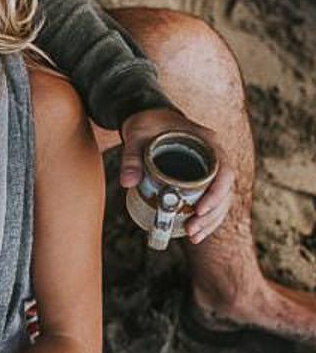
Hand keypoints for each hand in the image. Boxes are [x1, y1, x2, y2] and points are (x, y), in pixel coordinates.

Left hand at [119, 108, 232, 243]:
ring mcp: (210, 167)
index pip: (224, 171)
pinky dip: (205, 217)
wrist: (148, 116)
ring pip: (221, 198)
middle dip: (211, 214)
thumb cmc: (145, 123)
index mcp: (206, 142)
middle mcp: (214, 155)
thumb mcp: (136, 136)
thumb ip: (131, 158)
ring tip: (193, 236)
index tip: (200, 210)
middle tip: (192, 231)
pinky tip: (194, 233)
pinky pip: (210, 199)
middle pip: (225, 189)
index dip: (217, 193)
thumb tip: (127, 183)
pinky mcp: (201, 177)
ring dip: (210, 220)